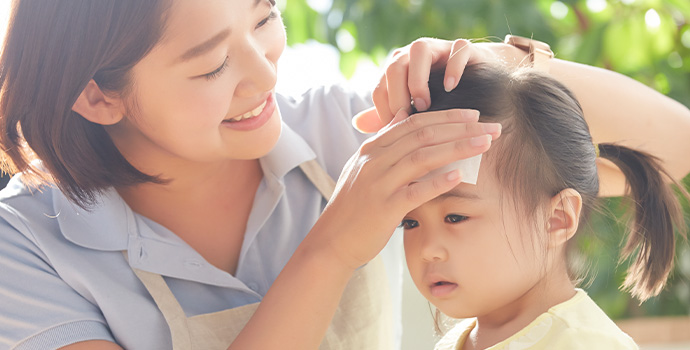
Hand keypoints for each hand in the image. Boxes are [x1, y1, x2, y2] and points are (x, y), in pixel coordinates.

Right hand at [310, 108, 501, 268]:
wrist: (332, 240)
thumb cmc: (353, 205)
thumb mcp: (364, 166)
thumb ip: (385, 140)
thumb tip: (403, 112)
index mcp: (372, 148)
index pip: (414, 122)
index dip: (446, 116)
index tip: (474, 114)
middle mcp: (375, 160)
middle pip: (423, 135)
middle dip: (461, 128)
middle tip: (491, 126)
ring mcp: (378, 183)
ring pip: (422, 157)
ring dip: (457, 148)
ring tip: (485, 144)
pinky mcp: (383, 208)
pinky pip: (414, 191)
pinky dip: (437, 182)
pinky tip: (458, 175)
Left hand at [353, 39, 515, 132]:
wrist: (478, 78)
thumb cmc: (439, 97)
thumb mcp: (412, 109)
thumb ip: (387, 114)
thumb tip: (357, 123)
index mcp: (397, 69)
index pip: (380, 87)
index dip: (384, 111)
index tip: (394, 134)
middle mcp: (413, 55)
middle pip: (394, 67)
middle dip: (397, 96)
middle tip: (407, 119)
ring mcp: (438, 47)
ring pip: (419, 51)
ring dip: (418, 80)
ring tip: (425, 106)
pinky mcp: (463, 47)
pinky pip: (456, 49)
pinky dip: (451, 67)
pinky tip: (450, 87)